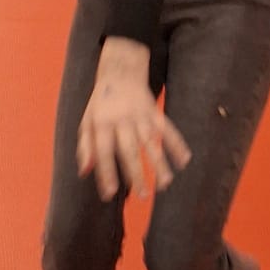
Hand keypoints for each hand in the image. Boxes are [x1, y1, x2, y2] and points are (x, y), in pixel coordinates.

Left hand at [75, 39, 191, 200]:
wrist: (120, 73)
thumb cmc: (100, 104)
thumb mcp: (87, 122)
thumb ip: (86, 147)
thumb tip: (84, 172)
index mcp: (102, 124)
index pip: (103, 152)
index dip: (106, 173)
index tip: (110, 194)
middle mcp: (121, 120)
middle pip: (129, 150)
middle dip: (136, 174)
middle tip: (143, 195)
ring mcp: (140, 116)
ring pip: (151, 142)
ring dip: (159, 164)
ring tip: (165, 184)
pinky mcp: (154, 112)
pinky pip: (168, 129)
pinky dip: (177, 144)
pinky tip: (184, 160)